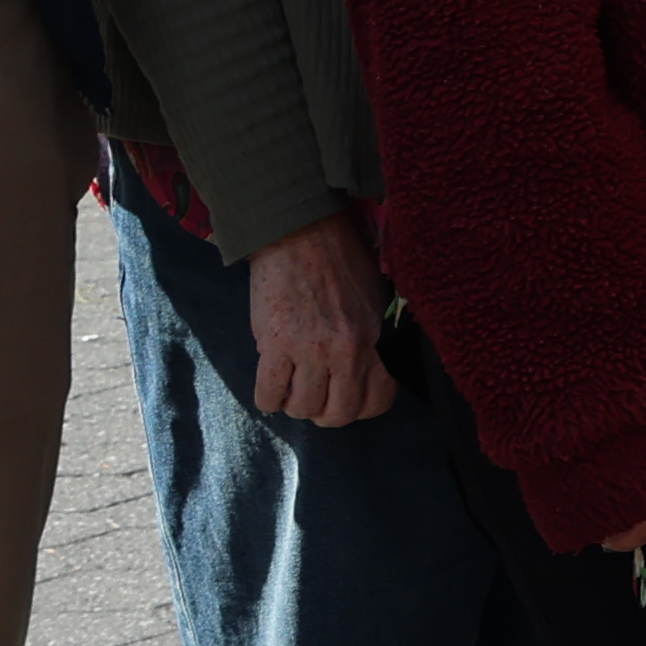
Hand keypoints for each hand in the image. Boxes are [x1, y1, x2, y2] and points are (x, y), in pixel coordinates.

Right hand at [242, 210, 395, 431]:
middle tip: (318, 397)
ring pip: (303, 408)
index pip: (376, 401)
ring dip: (296, 404)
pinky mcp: (273, 344)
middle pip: (338, 414)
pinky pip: (269, 395)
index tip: (349, 399)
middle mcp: (342, 350)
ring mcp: (307, 350)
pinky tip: (272, 386)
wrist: (297, 232)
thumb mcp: (372, 299)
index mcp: (369, 339)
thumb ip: (372, 338)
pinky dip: (269, 399)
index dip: (362, 408)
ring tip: (293, 386)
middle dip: (326, 414)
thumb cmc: (337, 259)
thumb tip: (368, 371)